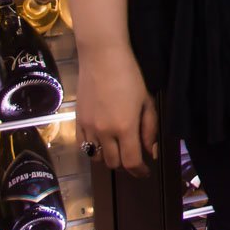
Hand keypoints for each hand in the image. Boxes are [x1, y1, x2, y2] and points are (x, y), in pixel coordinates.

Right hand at [76, 43, 158, 177]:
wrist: (102, 59)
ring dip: (110, 158)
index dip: (140, 171)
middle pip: (114, 163)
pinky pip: (83, 147)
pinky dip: (93, 151)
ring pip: (97, 158)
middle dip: (126, 165)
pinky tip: (102, 144)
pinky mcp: (77, 122)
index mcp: (125, 128)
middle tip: (134, 158)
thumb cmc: (130, 76)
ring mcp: (88, 128)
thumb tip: (151, 152)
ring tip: (119, 150)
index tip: (146, 171)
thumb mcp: (147, 102)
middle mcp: (104, 132)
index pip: (131, 161)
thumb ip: (150, 129)